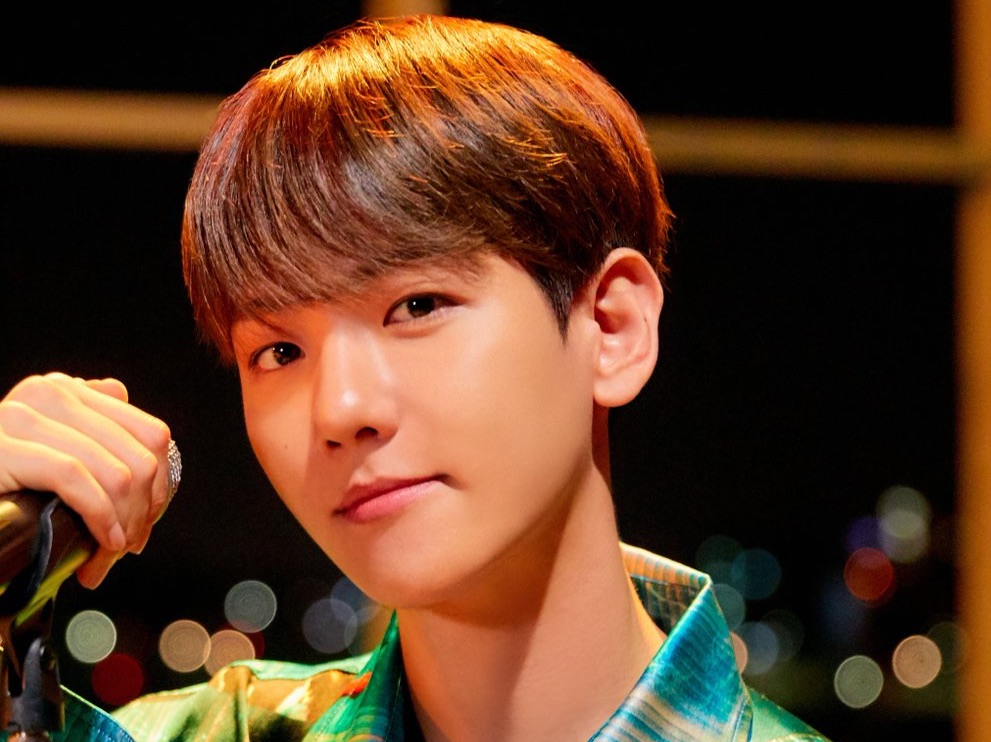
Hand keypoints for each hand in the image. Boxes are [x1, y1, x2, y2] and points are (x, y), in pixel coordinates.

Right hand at [0, 373, 173, 586]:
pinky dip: (100, 517)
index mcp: (65, 391)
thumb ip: (94, 432)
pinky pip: (77, 480)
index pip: (150, 433)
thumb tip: (148, 432)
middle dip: (143, 510)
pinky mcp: (5, 449)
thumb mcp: (54, 455)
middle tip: (128, 544)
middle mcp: (47, 393)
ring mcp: (22, 418)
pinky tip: (102, 542)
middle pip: (140, 456)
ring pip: (117, 472)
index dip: (161, 483)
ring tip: (110, 553)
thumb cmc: (5, 493)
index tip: (147, 520)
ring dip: (123, 523)